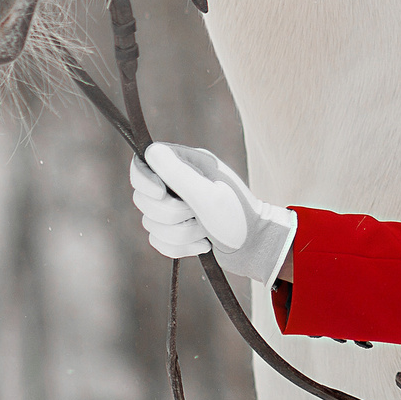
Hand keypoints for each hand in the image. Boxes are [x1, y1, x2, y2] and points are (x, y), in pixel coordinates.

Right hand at [129, 142, 295, 284]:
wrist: (256, 248)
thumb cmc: (238, 218)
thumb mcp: (209, 196)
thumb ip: (179, 175)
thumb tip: (152, 151)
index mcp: (188, 164)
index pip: (145, 163)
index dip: (144, 181)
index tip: (160, 193)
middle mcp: (180, 182)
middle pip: (144, 199)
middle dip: (170, 215)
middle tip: (196, 216)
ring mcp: (178, 206)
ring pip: (151, 223)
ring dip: (180, 234)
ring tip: (205, 232)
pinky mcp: (177, 228)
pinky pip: (157, 240)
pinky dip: (179, 248)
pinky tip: (203, 245)